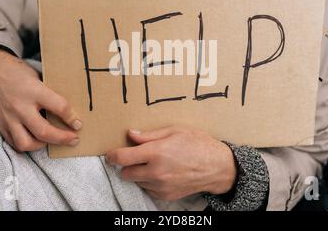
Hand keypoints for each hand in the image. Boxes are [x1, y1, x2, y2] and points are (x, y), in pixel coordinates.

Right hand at [0, 49, 81, 151]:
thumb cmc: (18, 72)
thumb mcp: (38, 77)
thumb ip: (50, 93)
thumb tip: (68, 110)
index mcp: (33, 90)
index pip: (59, 107)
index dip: (72, 117)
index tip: (78, 124)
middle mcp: (20, 107)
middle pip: (43, 131)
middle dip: (62, 138)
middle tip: (74, 139)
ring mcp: (8, 118)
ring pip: (26, 143)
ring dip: (42, 145)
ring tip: (52, 141)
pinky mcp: (0, 125)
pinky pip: (14, 143)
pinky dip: (27, 145)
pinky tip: (36, 140)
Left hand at [105, 126, 236, 200]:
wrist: (218, 167)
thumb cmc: (198, 144)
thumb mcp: (175, 131)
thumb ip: (149, 135)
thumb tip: (131, 134)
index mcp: (156, 152)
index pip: (122, 158)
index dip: (112, 155)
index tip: (110, 153)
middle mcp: (156, 172)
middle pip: (125, 173)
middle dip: (127, 165)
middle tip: (136, 156)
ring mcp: (160, 186)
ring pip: (136, 182)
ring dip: (139, 174)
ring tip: (154, 164)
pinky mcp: (166, 196)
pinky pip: (148, 189)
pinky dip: (149, 182)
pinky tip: (162, 173)